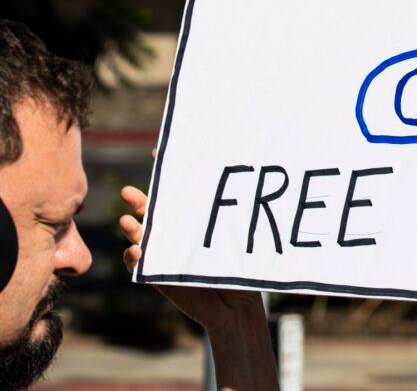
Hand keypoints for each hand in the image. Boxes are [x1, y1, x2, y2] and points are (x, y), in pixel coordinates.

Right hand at [120, 185, 264, 329]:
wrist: (236, 307)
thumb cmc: (239, 268)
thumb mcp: (236, 239)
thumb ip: (230, 220)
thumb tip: (246, 184)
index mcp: (191, 221)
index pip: (177, 193)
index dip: (165, 174)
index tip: (157, 154)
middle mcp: (174, 235)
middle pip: (151, 212)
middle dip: (138, 201)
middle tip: (127, 192)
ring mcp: (163, 254)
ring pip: (140, 237)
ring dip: (131, 229)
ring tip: (127, 221)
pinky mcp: (157, 275)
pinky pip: (138, 265)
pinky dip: (133, 257)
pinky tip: (136, 251)